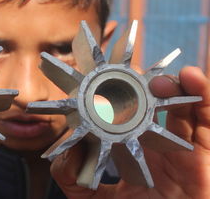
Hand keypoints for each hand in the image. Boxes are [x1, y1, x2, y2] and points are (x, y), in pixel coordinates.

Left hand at [51, 66, 209, 197]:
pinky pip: (207, 121)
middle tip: (129, 73)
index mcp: (131, 148)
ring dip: (174, 84)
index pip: (125, 113)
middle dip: (144, 84)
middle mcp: (158, 144)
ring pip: (183, 105)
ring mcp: (183, 148)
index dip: (118, 92)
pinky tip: (192, 77)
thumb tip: (65, 150)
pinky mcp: (205, 156)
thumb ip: (71, 176)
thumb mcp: (91, 198)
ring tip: (159, 78)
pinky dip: (204, 95)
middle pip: (155, 103)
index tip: (103, 77)